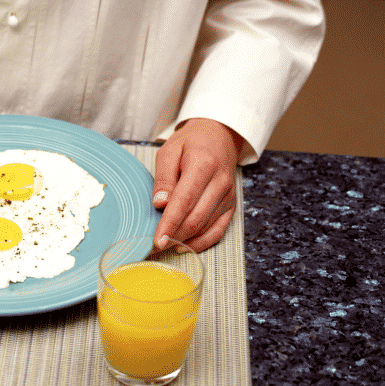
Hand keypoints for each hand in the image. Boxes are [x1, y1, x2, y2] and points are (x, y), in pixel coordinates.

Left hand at [152, 118, 243, 252]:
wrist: (219, 137)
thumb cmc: (190, 144)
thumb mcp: (169, 151)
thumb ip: (163, 178)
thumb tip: (160, 204)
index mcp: (203, 165)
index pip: (184, 201)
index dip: (170, 223)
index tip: (157, 240)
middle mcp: (220, 182)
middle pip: (196, 218)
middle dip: (174, 236)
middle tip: (153, 247)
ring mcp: (228, 196)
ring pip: (205, 227)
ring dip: (184, 240)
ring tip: (163, 246)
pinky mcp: (231, 205)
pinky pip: (218, 231)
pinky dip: (200, 243)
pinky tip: (183, 246)